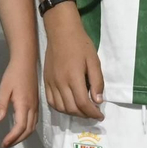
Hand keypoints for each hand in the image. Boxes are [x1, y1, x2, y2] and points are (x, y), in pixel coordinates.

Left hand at [0, 59, 40, 147]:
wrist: (25, 62)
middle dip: (17, 140)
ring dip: (23, 136)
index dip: (12, 138)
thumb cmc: (13, 74)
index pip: (20, 127)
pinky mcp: (36, 103)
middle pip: (28, 130)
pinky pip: (34, 121)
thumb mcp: (4, 89)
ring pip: (32, 127)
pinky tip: (20, 129)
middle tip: (6, 145)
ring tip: (11, 140)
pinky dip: (27, 129)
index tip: (3, 143)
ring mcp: (35, 106)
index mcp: (24, 105)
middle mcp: (32, 108)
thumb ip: (1, 105)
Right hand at [41, 5, 103, 119]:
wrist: (61, 32)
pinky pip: (51, 101)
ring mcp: (51, 82)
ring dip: (73, 113)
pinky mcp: (46, 81)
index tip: (100, 115)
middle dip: (85, 115)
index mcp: (74, 77)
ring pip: (60, 107)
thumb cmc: (80, 44)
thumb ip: (97, 82)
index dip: (93, 113)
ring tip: (82, 110)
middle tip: (93, 113)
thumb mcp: (94, 61)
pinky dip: (60, 108)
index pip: (83, 103)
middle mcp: (60, 83)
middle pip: (72, 108)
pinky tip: (69, 105)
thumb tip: (98, 101)